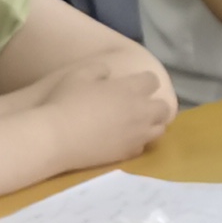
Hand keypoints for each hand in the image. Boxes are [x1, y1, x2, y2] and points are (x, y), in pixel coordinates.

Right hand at [39, 49, 176, 157]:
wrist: (57, 138)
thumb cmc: (66, 102)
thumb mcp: (79, 75)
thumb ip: (98, 69)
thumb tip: (108, 72)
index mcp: (130, 89)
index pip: (153, 80)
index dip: (145, 81)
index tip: (135, 83)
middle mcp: (140, 111)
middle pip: (164, 107)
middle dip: (156, 105)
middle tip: (141, 107)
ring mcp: (137, 135)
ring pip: (160, 130)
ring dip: (152, 125)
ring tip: (137, 125)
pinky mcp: (128, 153)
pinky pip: (142, 148)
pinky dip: (137, 143)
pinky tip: (123, 141)